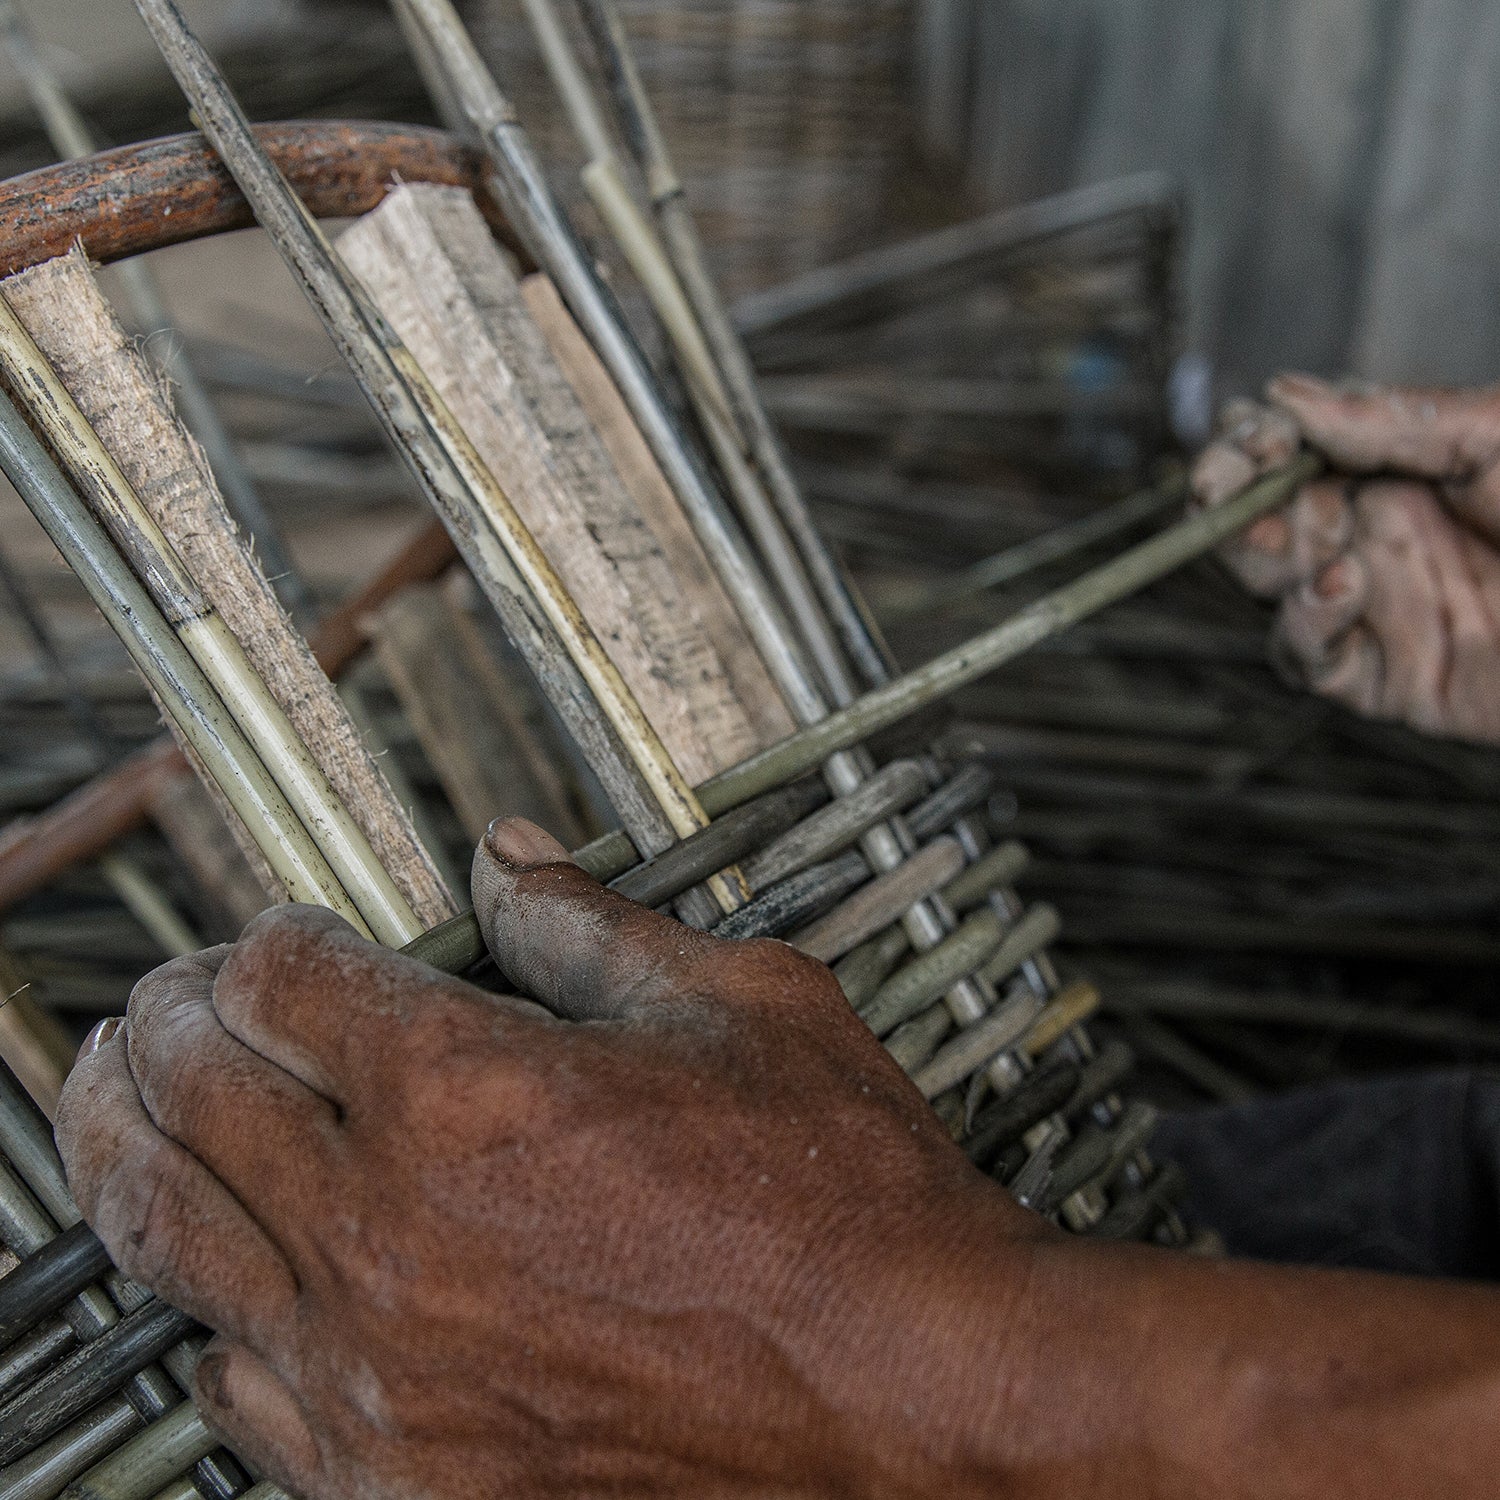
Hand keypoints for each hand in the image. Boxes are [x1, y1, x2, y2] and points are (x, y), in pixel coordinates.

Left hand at [55, 820, 1499, 1497]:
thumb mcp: (739, 1005)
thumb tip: (512, 858)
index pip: (278, 974)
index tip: (281, 939)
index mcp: (468, 1088)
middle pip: (187, 1087)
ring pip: (169, 1231)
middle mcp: (392, 1227)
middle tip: (165, 1003)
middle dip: (164, 1023)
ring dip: (133, 1147)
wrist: (919, 1406)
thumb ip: (591, 925)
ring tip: (128, 1106)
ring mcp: (380, 1367)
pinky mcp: (400, 1475)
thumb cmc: (849, 1212)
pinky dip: (214, 1307)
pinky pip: (235, 1380)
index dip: (268, 937)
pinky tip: (237, 1275)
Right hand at [1191, 375, 1499, 744]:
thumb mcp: (1498, 436)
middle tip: (1222, 486)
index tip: (1243, 438)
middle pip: (1259, 517)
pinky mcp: (1379, 677)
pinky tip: (1341, 585)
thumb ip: (1393, 422)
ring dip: (1256, 556)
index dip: (1249, 442)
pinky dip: (1305, 622)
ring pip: (1268, 585)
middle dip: (1230, 497)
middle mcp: (1371, 536)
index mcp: (1394, 471)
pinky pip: (1308, 655)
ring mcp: (1371, 606)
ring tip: (1277, 534)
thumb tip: (1286, 395)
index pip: (1288, 452)